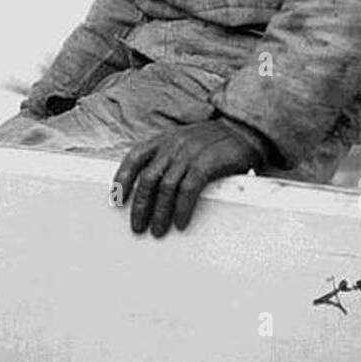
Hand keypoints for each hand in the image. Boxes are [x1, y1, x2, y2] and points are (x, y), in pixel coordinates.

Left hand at [112, 119, 265, 236]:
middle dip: (140, 206)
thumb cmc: (213, 142)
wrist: (244, 130)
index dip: (122, 179)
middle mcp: (173, 144)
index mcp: (164, 139)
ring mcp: (189, 153)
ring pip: (166, 187)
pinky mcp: (206, 162)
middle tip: (137, 227)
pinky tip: (180, 223)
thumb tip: (151, 188)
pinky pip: (188, 190)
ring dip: (159, 213)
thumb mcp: (184, 142)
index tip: (116, 200)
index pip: (134, 157)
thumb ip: (168, 158)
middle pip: (148, 178)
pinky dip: (182, 208)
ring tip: (158, 231)